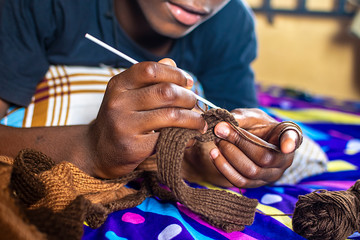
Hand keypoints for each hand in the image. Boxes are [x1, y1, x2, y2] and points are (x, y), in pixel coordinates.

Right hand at [87, 59, 206, 178]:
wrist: (99, 151)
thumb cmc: (122, 118)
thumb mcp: (128, 94)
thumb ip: (149, 78)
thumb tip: (173, 63)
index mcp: (118, 84)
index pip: (151, 70)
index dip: (175, 73)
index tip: (188, 82)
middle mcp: (118, 102)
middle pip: (166, 92)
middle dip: (188, 97)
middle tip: (194, 103)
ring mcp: (124, 125)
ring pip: (171, 115)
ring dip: (193, 118)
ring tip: (199, 122)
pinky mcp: (133, 146)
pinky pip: (168, 137)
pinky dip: (186, 136)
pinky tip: (190, 137)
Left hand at [210, 108, 301, 187]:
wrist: (253, 140)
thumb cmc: (256, 125)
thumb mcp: (251, 116)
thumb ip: (240, 118)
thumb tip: (221, 126)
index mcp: (288, 137)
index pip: (293, 139)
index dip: (290, 143)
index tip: (287, 146)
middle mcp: (284, 160)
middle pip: (263, 158)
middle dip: (238, 143)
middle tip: (220, 131)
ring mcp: (271, 175)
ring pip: (251, 172)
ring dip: (228, 155)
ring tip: (216, 141)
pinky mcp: (256, 184)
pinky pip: (240, 181)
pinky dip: (224, 167)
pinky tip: (214, 154)